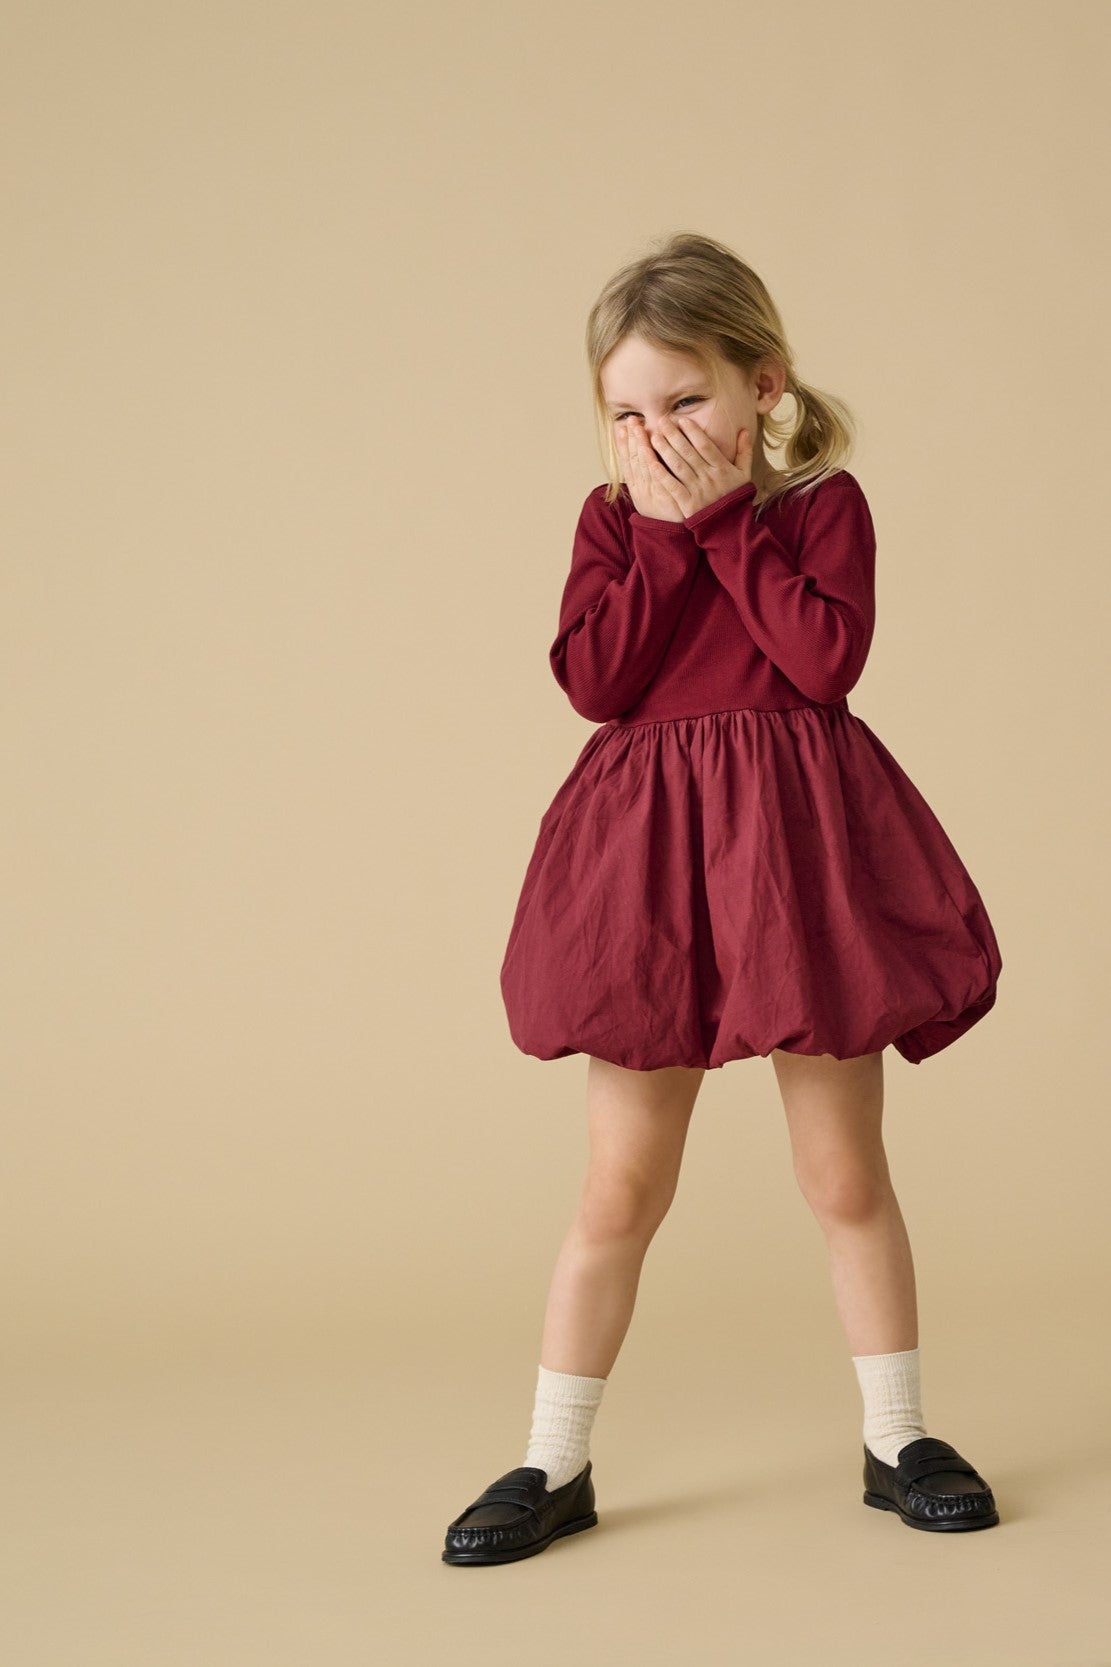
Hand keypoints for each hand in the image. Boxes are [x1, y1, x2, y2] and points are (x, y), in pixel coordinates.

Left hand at [616, 414, 753, 520]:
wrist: (730, 527)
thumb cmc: (735, 498)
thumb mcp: (744, 474)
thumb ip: (744, 452)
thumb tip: (743, 431)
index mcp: (722, 468)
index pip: (705, 445)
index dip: (693, 431)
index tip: (681, 419)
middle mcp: (709, 477)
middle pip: (688, 452)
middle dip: (674, 435)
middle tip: (661, 421)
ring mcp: (697, 490)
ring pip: (678, 466)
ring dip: (664, 450)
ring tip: (653, 437)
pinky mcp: (687, 504)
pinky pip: (672, 486)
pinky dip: (661, 474)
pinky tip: (650, 463)